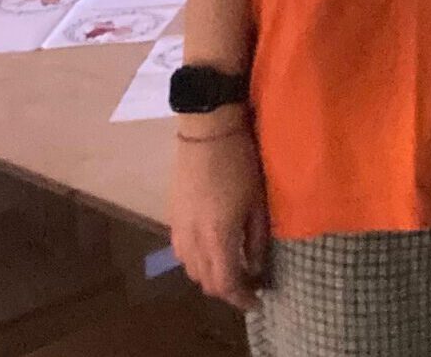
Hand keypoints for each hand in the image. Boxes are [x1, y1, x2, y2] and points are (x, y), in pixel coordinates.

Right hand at [171, 121, 271, 310]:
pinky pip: (183, 253)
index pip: (225, 283)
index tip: (258, 299)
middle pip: (205, 281)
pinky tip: (215, 249)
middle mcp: (192, 240)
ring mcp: (178, 229)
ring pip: (192, 269)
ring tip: (235, 267)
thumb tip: (257, 265)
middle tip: (250, 283)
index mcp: (216, 237)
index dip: (242, 297)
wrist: (207, 132)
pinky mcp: (172, 217)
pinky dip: (199, 261)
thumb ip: (257, 239)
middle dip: (227, 289)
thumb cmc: (241, 163)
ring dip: (212, 276)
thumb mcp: (258, 202)